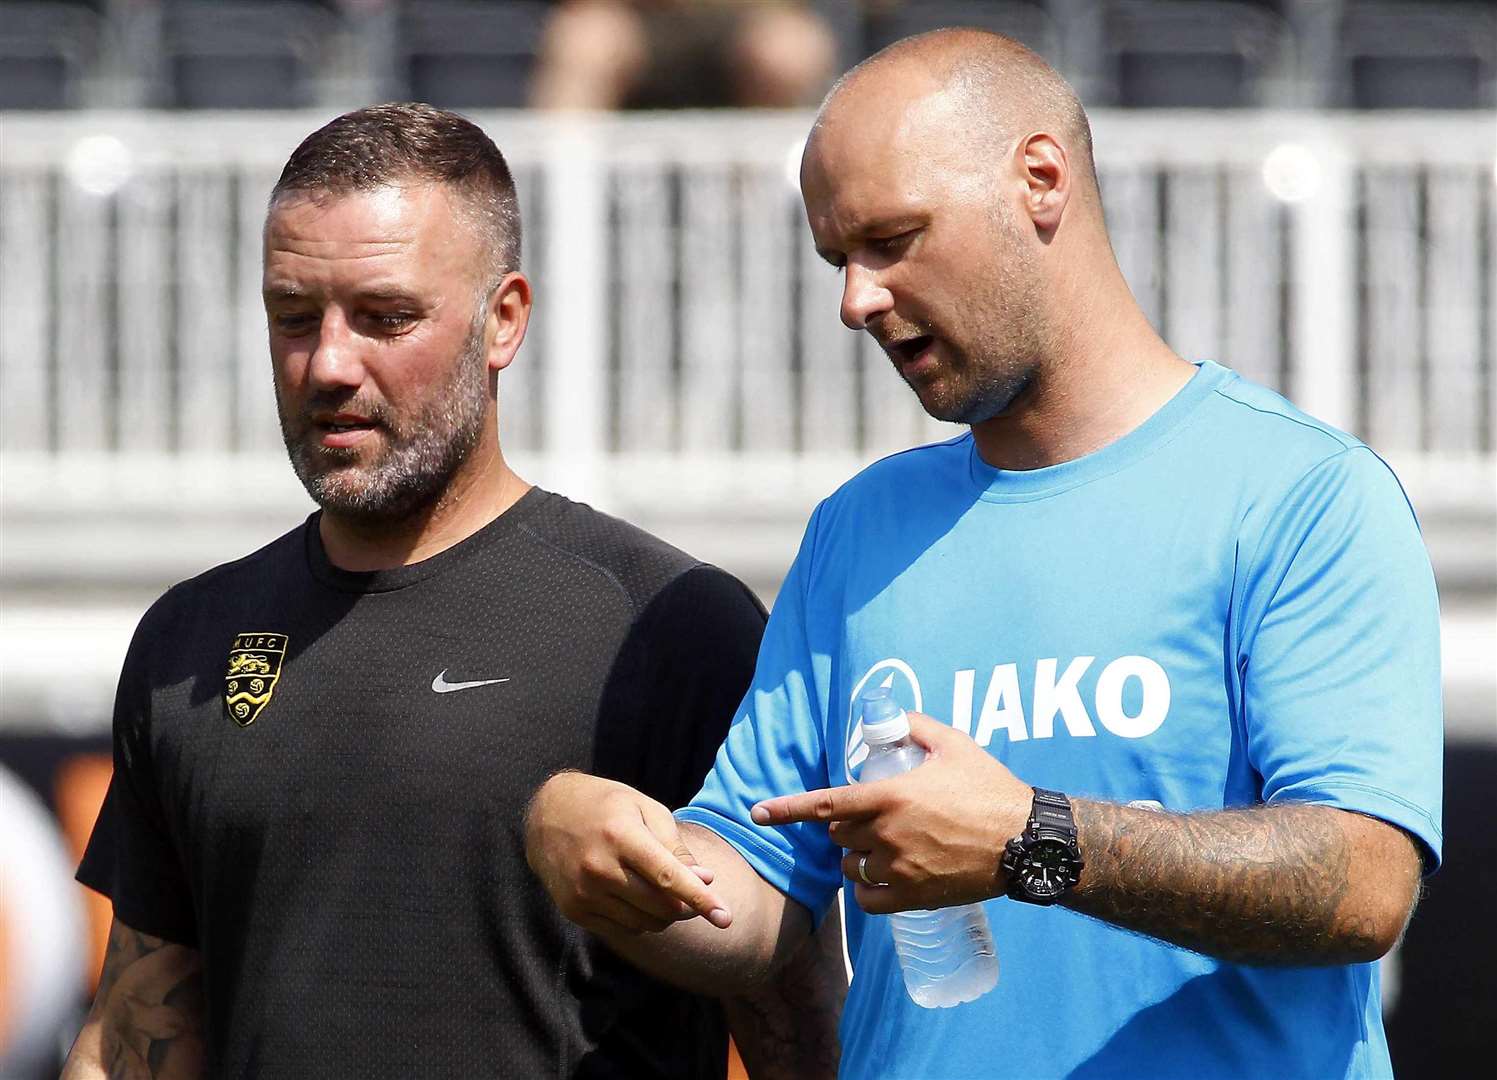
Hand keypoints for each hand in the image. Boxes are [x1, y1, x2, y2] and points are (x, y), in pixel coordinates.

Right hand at [524, 771, 733, 935]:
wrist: (546, 814)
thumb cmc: (607, 806)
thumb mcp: (646, 810)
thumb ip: (676, 847)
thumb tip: (705, 880)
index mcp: (621, 836)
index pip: (668, 877)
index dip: (700, 899)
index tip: (725, 917)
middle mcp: (600, 868)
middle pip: (661, 906)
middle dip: (686, 905)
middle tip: (693, 892)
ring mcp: (584, 892)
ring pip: (645, 923)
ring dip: (664, 914)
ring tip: (659, 888)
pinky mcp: (574, 909)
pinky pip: (623, 929)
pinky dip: (640, 919)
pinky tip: (635, 896)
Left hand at [750, 714, 1032, 913]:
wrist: (1025, 840)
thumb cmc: (990, 789)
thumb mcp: (954, 745)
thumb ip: (916, 726)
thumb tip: (891, 716)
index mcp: (889, 796)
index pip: (825, 803)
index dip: (787, 808)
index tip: (758, 812)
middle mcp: (887, 834)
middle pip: (838, 834)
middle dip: (847, 826)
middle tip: (876, 819)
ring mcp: (899, 869)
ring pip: (851, 866)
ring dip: (857, 857)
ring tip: (884, 848)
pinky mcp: (913, 896)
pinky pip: (868, 900)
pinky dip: (868, 890)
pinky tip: (882, 879)